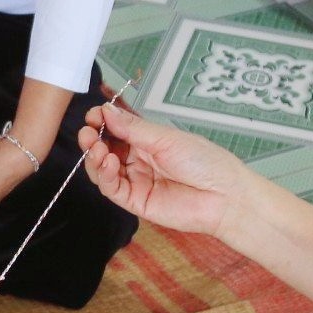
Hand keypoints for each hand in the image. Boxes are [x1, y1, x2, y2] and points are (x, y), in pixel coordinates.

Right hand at [78, 100, 252, 237]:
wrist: (224, 195)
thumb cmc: (205, 162)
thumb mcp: (166, 138)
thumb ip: (134, 128)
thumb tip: (107, 111)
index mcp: (148, 141)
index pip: (116, 129)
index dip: (103, 122)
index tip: (94, 114)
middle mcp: (138, 160)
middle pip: (105, 148)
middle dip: (93, 138)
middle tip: (88, 131)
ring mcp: (135, 180)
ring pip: (103, 169)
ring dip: (94, 156)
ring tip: (96, 146)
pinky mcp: (135, 201)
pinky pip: (111, 188)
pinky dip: (104, 174)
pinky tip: (108, 162)